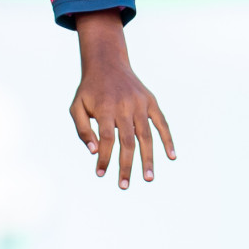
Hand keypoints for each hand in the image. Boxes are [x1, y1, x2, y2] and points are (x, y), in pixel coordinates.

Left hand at [69, 9, 173, 188]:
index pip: (107, 139)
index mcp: (105, 108)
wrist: (107, 63)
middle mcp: (124, 106)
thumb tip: (94, 151)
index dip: (105, 158)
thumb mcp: (77, 106)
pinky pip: (162, 123)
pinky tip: (171, 156)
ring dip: (148, 159)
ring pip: (146, 136)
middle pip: (128, 142)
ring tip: (148, 178)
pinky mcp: (151, 102)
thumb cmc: (89, 90)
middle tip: (124, 185)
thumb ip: (83, 129)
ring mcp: (140, 104)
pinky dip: (168, 139)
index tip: (101, 174)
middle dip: (126, 165)